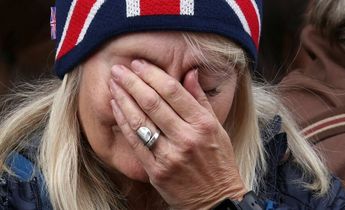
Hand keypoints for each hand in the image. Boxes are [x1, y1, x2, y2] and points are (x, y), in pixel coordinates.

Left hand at [109, 59, 246, 208]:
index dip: (152, 74)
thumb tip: (191, 72)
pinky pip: (136, 142)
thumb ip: (201, 99)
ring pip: (140, 120)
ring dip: (123, 99)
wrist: (215, 199)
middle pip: (153, 102)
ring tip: (113, 84)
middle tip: (118, 69)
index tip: (138, 64)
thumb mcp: (218, 128)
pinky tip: (117, 107)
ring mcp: (170, 155)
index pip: (173, 91)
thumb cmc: (218, 161)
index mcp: (203, 124)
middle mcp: (187, 138)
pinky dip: (124, 122)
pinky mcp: (156, 170)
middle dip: (132, 82)